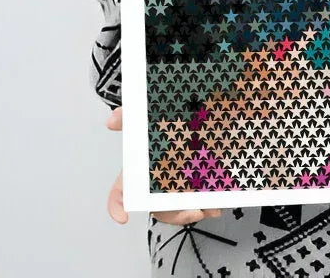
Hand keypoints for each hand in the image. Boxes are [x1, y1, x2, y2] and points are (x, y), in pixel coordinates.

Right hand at [105, 106, 222, 224]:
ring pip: (178, 208)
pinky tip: (217, 207)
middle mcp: (157, 181)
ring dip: (193, 212)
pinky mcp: (196, 183)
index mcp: (142, 169)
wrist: (202, 114)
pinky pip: (197, 202)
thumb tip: (111, 120)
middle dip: (174, 214)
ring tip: (211, 209)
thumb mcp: (149, 116)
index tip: (123, 216)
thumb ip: (130, 116)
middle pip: (158, 207)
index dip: (116, 205)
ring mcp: (176, 184)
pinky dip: (208, 207)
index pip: (122, 190)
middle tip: (193, 212)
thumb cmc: (168, 120)